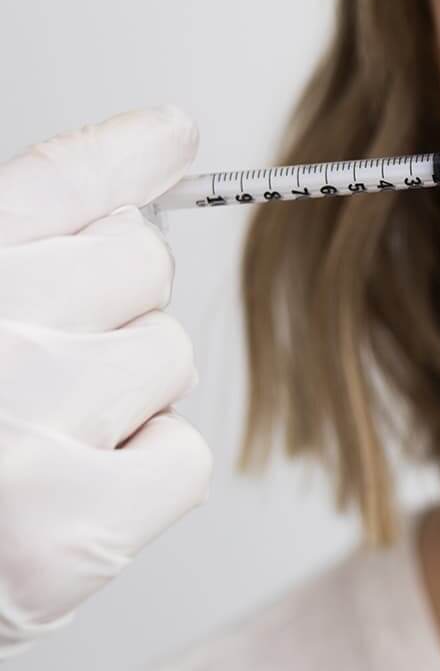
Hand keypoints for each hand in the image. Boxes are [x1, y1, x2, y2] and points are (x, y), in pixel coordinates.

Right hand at [0, 106, 211, 657]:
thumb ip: (23, 243)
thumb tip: (164, 139)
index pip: (57, 184)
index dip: (127, 154)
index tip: (169, 135)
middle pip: (141, 263)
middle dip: (113, 303)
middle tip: (43, 361)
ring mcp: (31, 439)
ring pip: (168, 356)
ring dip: (127, 392)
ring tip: (39, 436)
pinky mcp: (73, 535)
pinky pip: (184, 455)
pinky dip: (144, 471)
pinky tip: (73, 490)